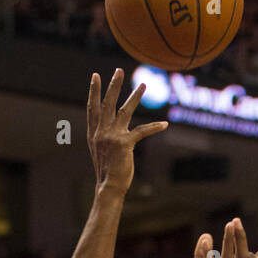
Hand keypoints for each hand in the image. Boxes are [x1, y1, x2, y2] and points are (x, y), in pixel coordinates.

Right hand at [87, 68, 167, 194]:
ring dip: (135, 97)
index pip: (93, 108)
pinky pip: (142, 132)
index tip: (95, 76)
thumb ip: (103, 136)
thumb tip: (109, 127)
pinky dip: (155, 128)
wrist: (109, 187)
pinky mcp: (125, 144)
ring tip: (143, 85)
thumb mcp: (100, 151)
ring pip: (125, 111)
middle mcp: (101, 132)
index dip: (94, 91)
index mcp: (94, 133)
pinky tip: (164, 124)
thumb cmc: (107, 172)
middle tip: (119, 70)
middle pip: (108, 104)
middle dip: (113, 86)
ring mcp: (112, 137)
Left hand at [184, 218, 247, 257]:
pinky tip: (206, 245)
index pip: (235, 253)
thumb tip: (206, 235)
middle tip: (236, 220)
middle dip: (238, 237)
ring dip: (230, 243)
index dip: (235, 238)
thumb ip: (202, 255)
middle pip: (238, 255)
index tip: (234, 221)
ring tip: (230, 226)